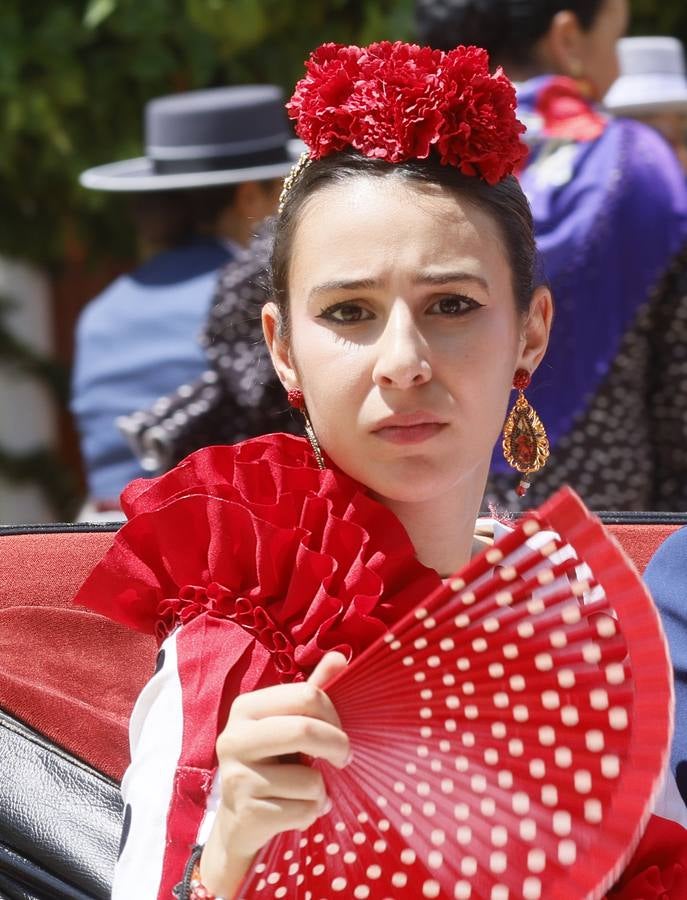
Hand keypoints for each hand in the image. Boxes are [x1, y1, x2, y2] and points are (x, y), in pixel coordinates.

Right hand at [200, 651, 348, 896]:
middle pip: (305, 730)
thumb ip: (313, 690)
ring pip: (309, 779)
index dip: (334, 715)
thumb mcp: (289, 723)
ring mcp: (236, 777)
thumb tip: (340, 657)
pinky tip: (297, 810)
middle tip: (344, 759)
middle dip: (338, 747)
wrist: (240, 819)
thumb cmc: (273, 761)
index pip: (307, 695)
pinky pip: (303, 811)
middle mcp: (234, 737)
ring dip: (322, 790)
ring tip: (309, 791)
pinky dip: (312, 813)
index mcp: (246, 707)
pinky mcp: (246, 813)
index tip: (339, 732)